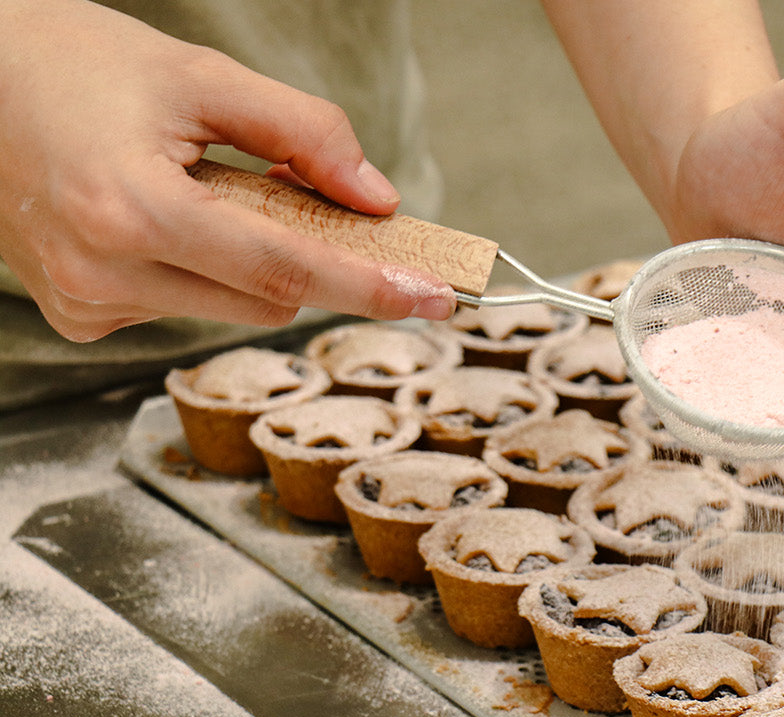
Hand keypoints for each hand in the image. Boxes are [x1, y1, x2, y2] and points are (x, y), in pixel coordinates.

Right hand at [0, 0, 454, 341]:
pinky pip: (184, 304)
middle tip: (332, 211)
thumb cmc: (77, 63)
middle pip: (267, 297)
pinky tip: (164, 216)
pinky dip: (203, 268)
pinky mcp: (79, 314)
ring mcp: (84, 302)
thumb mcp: (202, 76)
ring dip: (255, 261)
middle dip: (314, 259)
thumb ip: (304, 134)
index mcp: (128, 209)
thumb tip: (378, 200)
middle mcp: (99, 272)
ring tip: (208, 187)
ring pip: (230, 306)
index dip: (368, 286)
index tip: (434, 296)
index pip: (282, 268)